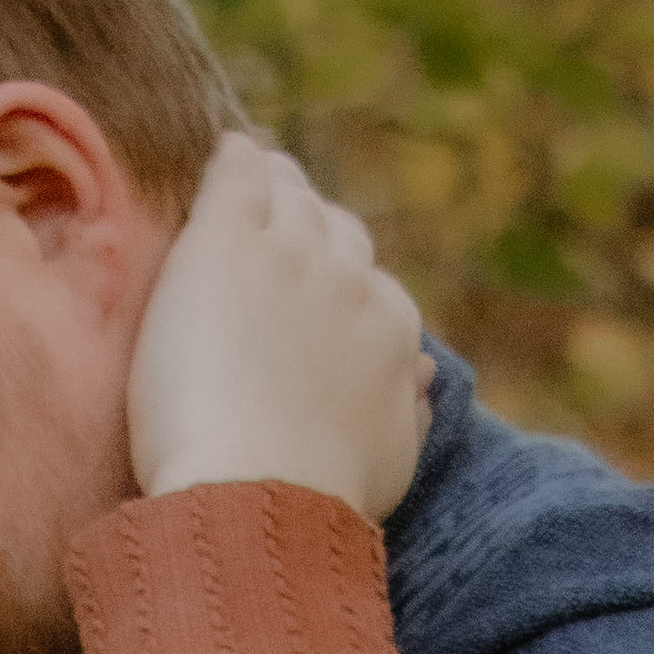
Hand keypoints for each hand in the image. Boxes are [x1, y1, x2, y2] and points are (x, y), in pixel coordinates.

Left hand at [124, 130, 430, 524]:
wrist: (262, 494)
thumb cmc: (317, 499)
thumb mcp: (388, 463)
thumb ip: (406, 413)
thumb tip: (424, 378)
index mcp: (394, 332)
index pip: (367, 283)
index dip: (337, 280)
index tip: (315, 288)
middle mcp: (352, 281)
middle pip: (334, 230)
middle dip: (311, 227)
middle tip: (282, 226)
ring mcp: (291, 254)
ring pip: (289, 195)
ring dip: (274, 187)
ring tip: (254, 183)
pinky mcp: (230, 241)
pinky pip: (239, 175)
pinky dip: (236, 162)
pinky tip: (228, 153)